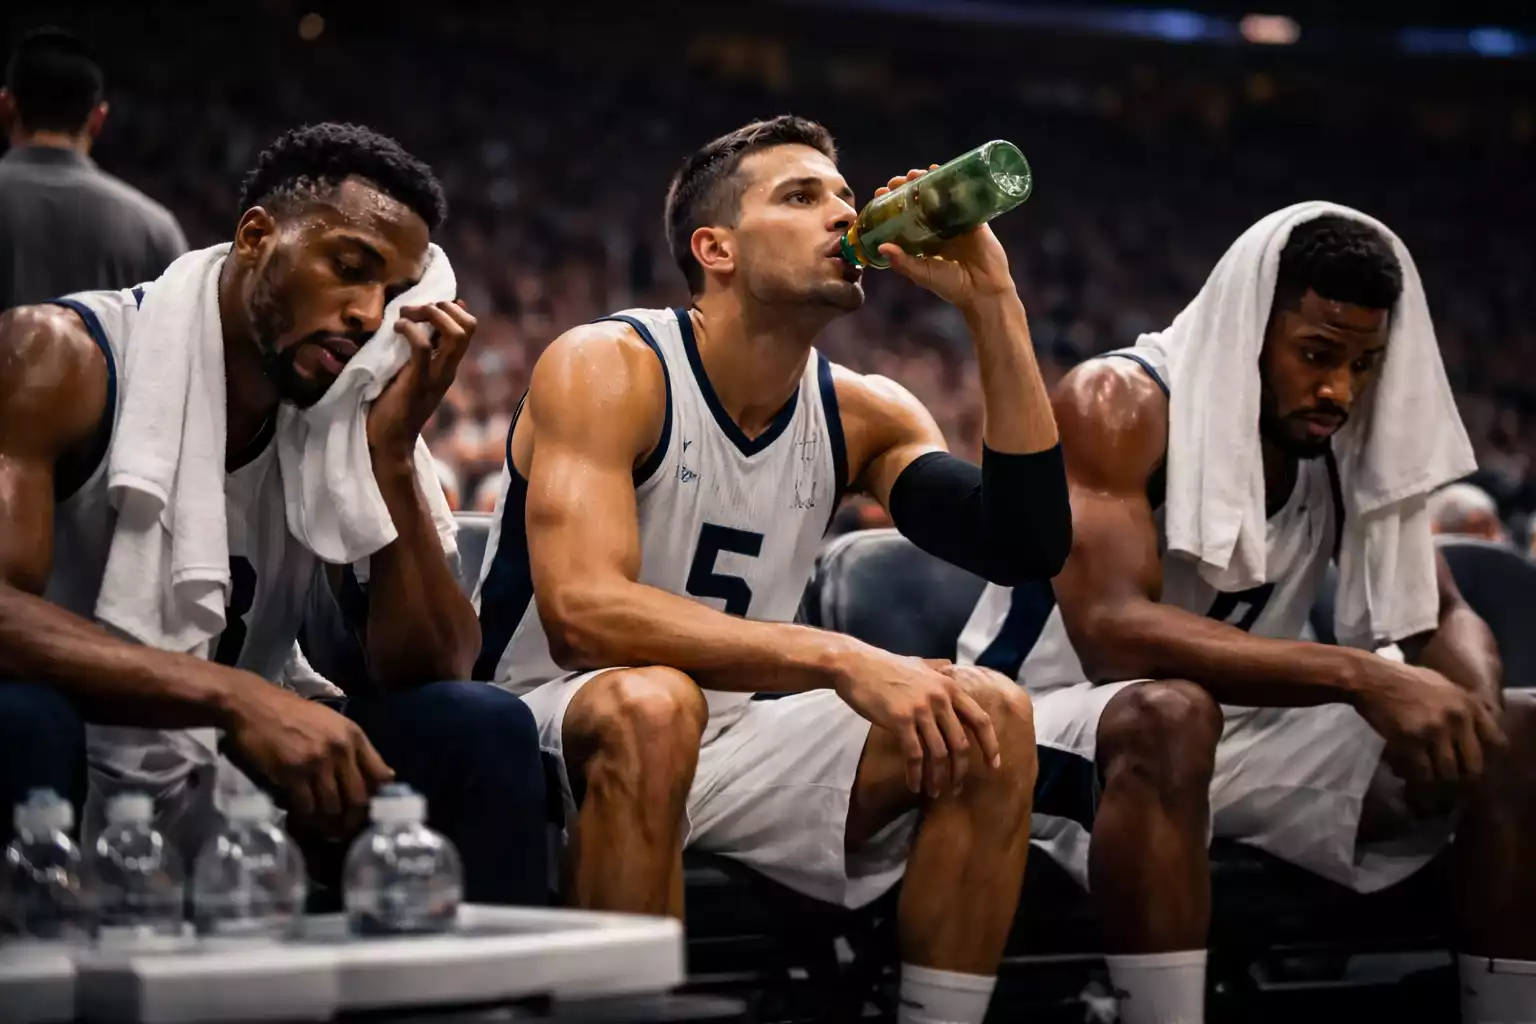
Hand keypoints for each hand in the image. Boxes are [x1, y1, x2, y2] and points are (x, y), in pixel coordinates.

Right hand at [221, 681, 394, 837]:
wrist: (255, 705)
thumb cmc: (293, 714)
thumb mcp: (334, 723)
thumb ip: (356, 748)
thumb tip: (385, 776)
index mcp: (354, 736)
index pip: (380, 776)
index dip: (377, 799)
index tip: (367, 811)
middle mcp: (341, 750)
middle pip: (358, 798)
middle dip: (352, 820)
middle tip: (343, 831)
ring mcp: (317, 762)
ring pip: (333, 807)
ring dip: (328, 824)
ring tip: (323, 830)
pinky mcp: (292, 774)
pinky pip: (307, 807)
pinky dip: (306, 819)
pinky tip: (303, 820)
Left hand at [366, 301, 477, 456]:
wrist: (389, 442)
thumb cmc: (395, 405)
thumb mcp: (413, 372)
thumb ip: (421, 352)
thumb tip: (417, 332)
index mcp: (448, 366)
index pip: (468, 327)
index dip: (450, 308)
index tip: (423, 308)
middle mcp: (448, 369)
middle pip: (468, 326)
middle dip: (442, 307)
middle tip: (413, 310)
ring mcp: (436, 377)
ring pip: (456, 334)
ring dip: (432, 315)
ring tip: (406, 316)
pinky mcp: (418, 383)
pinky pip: (423, 348)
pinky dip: (410, 330)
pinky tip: (396, 329)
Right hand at [833, 649, 1001, 796]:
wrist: (855, 664)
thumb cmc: (885, 665)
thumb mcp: (918, 662)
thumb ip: (937, 667)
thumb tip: (950, 666)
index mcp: (949, 686)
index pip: (980, 720)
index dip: (990, 745)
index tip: (993, 765)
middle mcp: (940, 699)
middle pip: (961, 743)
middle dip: (961, 770)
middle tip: (957, 787)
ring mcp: (921, 710)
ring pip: (939, 753)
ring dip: (939, 778)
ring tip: (935, 792)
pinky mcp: (900, 721)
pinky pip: (915, 755)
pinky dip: (916, 774)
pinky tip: (914, 785)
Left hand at [874, 167, 1016, 310]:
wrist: (984, 290)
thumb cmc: (952, 286)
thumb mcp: (922, 274)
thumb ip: (903, 262)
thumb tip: (880, 248)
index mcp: (923, 240)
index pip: (903, 216)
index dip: (892, 204)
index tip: (881, 193)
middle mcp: (937, 228)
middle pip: (919, 201)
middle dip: (907, 188)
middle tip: (897, 182)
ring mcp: (956, 221)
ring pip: (939, 194)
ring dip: (926, 180)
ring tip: (915, 174)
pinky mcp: (974, 217)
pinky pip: (962, 196)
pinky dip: (952, 181)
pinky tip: (940, 171)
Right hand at [1352, 657, 1505, 811]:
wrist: (1371, 678)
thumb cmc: (1405, 680)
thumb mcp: (1444, 686)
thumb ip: (1463, 708)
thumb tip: (1474, 732)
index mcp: (1469, 704)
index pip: (1496, 742)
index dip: (1488, 759)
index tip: (1474, 767)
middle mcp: (1457, 718)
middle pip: (1473, 764)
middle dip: (1463, 780)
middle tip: (1452, 787)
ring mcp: (1435, 730)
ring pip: (1448, 773)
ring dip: (1440, 785)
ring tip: (1431, 790)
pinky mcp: (1411, 741)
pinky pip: (1422, 773)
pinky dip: (1418, 782)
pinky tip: (1410, 781)